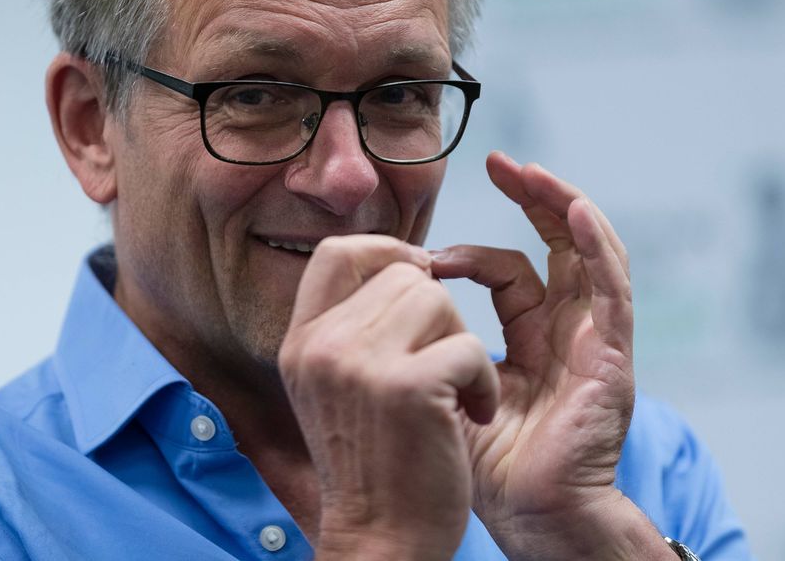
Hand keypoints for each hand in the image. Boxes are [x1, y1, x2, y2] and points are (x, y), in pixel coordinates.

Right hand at [279, 235, 500, 560]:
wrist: (380, 542)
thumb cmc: (375, 466)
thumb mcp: (334, 388)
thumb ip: (353, 328)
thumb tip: (406, 266)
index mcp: (300, 341)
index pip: (337, 252)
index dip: (386, 251)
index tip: (419, 280)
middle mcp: (321, 345)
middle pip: (402, 274)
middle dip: (438, 314)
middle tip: (441, 368)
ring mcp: (360, 364)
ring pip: (437, 300)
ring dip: (462, 345)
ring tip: (455, 394)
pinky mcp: (407, 387)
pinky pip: (468, 346)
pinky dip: (483, 383)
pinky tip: (472, 417)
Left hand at [432, 153, 664, 558]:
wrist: (528, 516)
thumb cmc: (490, 461)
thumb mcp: (453, 384)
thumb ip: (436, 340)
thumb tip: (395, 298)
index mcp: (535, 335)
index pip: (512, 270)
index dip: (473, 252)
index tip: (427, 254)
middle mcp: (570, 328)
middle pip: (561, 245)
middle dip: (534, 199)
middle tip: (502, 163)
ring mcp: (597, 338)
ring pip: (592, 252)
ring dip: (565, 207)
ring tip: (534, 173)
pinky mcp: (613, 354)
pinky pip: (612, 288)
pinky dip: (597, 245)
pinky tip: (575, 212)